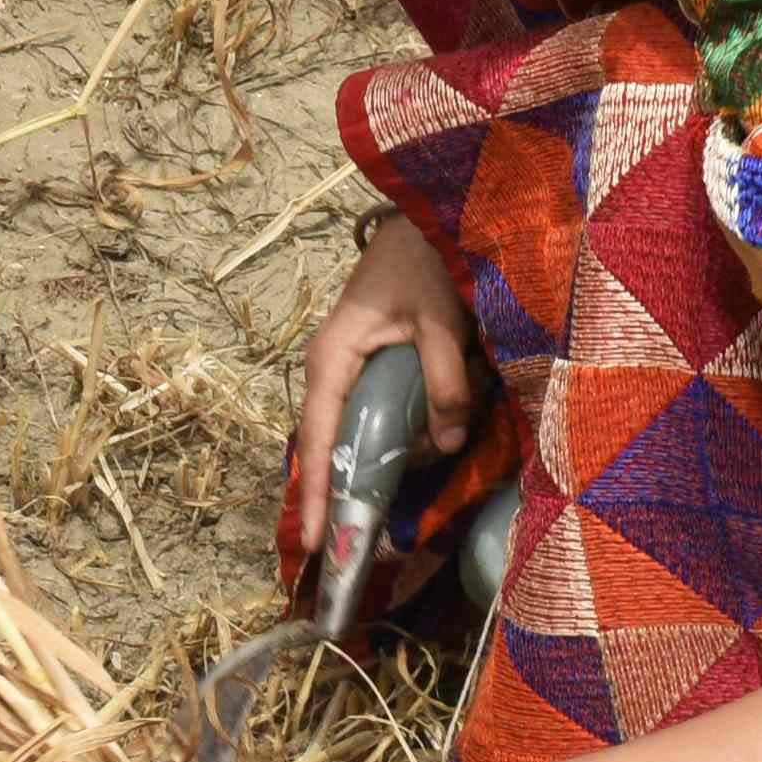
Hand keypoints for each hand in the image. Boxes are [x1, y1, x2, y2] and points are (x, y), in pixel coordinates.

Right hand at [282, 214, 482, 580]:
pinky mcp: (371, 367)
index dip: (317, 489)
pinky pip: (374, 414)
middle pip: (331, 442)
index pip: (318, 434)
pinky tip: (425, 440)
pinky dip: (395, 435)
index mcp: (333, 356)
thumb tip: (447, 443)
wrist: (421, 221)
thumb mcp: (440, 320)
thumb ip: (446, 381)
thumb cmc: (423, 263)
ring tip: (425, 460)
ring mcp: (349, 369)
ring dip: (388, 454)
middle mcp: (332, 369)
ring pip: (357, 430)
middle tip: (367, 535)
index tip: (313, 540)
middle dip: (350, 486)